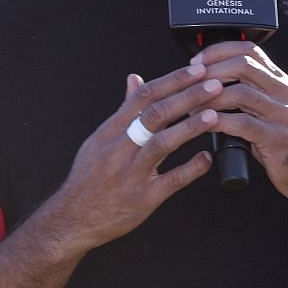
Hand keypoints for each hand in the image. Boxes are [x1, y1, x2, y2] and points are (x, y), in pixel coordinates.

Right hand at [34, 64, 225, 254]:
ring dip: (189, 127)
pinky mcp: (143, 198)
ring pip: (160, 144)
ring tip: (214, 115)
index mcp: (111, 131)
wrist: (72, 218)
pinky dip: (191, 169)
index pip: (143, 97)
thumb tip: (135, 79)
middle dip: (186, 97)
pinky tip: (208, 158)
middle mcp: (119, 149)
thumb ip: (124, 110)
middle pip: (154, 115)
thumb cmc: (89, 177)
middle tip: (213, 84)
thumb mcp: (101, 139)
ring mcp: (131, 174)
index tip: (197, 70)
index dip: (172, 81)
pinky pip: (171, 181)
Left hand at [187, 41, 287, 214]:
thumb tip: (216, 88)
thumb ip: (254, 97)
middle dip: (210, 70)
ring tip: (190, 108)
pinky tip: (204, 126)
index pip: (250, 51)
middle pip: (243, 64)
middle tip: (189, 83)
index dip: (219, 51)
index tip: (197, 62)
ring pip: (240, 92)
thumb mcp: (276, 113)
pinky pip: (242, 123)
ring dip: (209, 98)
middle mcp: (284, 94)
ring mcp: (282, 116)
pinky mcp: (277, 139)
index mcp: (281, 84)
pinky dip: (218, 122)